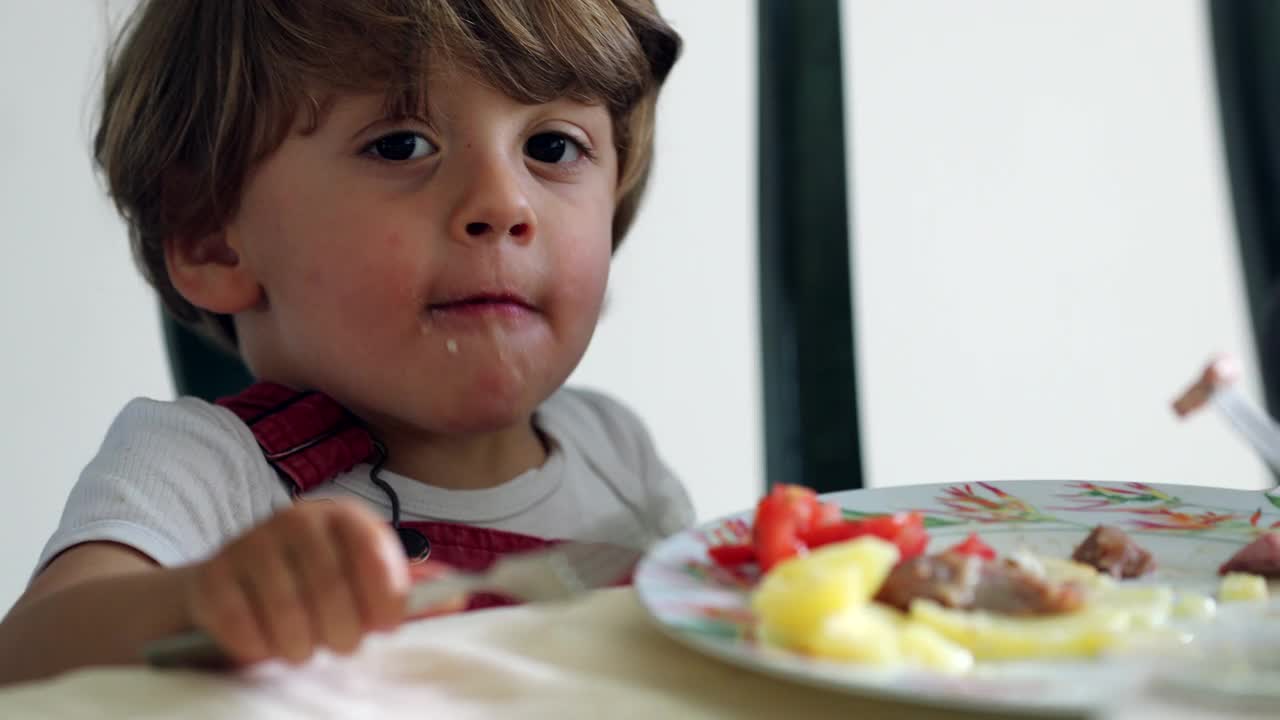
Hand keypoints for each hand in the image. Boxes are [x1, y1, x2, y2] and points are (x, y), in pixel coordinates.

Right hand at [182, 499, 409, 665]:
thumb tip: (456, 597)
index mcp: (343, 517)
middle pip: (331, 589)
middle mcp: (296, 519)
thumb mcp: (361, 582)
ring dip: (300, 646)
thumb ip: (406, 591)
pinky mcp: (211, 577)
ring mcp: (249, 544)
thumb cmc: (312, 585)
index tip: (384, 626)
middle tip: (339, 643)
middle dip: (341, 632)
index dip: (383, 596)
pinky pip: (243, 627)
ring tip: (303, 647)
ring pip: (287, 613)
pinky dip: (258, 649)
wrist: (230, 584)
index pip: (372, 551)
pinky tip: (264, 645)